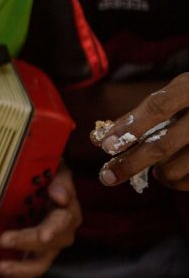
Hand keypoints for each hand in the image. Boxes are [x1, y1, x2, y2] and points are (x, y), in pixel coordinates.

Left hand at [0, 164, 80, 277]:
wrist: (39, 180)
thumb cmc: (45, 172)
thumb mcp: (55, 168)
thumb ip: (59, 179)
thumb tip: (60, 195)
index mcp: (67, 210)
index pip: (64, 220)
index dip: (54, 228)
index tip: (43, 235)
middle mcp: (61, 232)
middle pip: (50, 244)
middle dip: (27, 243)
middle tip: (3, 239)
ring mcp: (48, 247)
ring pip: (40, 263)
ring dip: (22, 269)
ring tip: (1, 268)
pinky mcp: (35, 254)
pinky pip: (29, 272)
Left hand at [92, 73, 188, 190]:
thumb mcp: (175, 95)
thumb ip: (140, 115)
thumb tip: (98, 139)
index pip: (158, 108)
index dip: (129, 127)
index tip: (105, 145)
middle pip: (162, 145)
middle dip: (129, 163)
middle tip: (106, 176)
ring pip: (174, 168)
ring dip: (157, 172)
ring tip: (155, 166)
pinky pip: (188, 182)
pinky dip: (175, 181)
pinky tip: (175, 170)